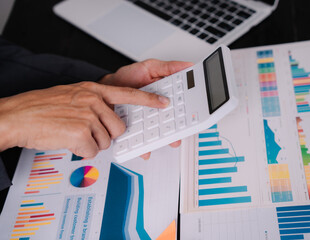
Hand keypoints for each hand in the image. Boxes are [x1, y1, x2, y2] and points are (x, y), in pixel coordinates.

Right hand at [0, 82, 169, 157]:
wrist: (17, 116)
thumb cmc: (41, 107)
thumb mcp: (72, 95)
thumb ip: (93, 102)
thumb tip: (108, 115)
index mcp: (93, 90)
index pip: (128, 94)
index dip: (148, 100)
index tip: (163, 103)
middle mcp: (93, 101)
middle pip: (119, 127)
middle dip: (106, 134)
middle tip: (87, 131)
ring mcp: (87, 116)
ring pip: (106, 141)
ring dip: (91, 143)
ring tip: (73, 133)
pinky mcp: (81, 133)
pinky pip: (92, 150)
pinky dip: (81, 151)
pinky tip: (68, 141)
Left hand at [99, 59, 192, 159]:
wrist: (107, 87)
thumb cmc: (128, 77)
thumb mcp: (149, 67)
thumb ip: (168, 67)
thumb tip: (187, 66)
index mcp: (166, 96)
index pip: (181, 106)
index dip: (189, 112)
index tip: (192, 116)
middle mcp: (158, 111)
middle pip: (172, 124)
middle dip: (177, 132)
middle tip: (179, 134)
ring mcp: (146, 121)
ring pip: (158, 134)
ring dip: (162, 141)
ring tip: (163, 142)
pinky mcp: (134, 129)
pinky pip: (140, 139)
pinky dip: (143, 146)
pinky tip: (144, 148)